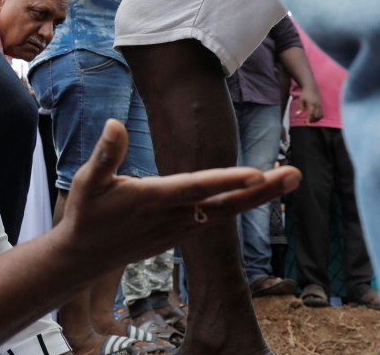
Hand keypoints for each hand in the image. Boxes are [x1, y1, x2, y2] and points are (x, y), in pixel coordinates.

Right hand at [62, 120, 299, 265]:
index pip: (194, 188)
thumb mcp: (88, 180)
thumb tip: (114, 124)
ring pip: (225, 212)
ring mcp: (180, 229)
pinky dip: (240, 203)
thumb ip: (106, 154)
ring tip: (288, 177)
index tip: (256, 173)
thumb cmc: (87, 212)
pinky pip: (216, 217)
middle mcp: (172, 217)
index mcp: (150, 200)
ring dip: (258, 196)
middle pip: (224, 205)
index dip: (225, 181)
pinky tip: (260, 191)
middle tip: (295, 175)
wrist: (85, 255)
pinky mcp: (182, 233)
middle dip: (262, 192)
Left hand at [294, 87, 323, 123]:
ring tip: (311, 120)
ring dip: (316, 119)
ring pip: (321, 115)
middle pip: (317, 116)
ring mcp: (320, 105)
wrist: (312, 87)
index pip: (312, 114)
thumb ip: (300, 107)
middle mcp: (317, 105)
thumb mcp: (301, 100)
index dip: (309, 119)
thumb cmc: (305, 94)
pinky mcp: (322, 105)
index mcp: (312, 104)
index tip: (306, 123)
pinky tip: (314, 117)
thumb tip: (297, 114)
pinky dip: (319, 117)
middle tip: (307, 122)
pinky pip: (322, 113)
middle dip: (313, 120)